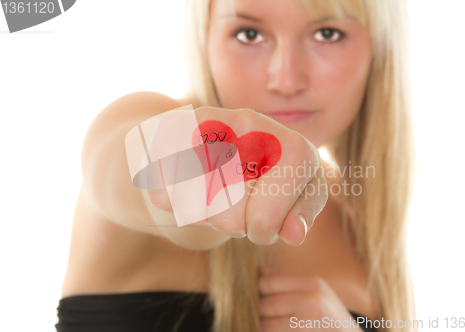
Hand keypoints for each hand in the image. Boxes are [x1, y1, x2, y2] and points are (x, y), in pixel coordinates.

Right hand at [147, 106, 327, 245]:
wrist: (223, 140)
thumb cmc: (268, 177)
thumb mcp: (298, 194)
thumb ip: (301, 213)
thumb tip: (294, 234)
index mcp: (293, 147)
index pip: (264, 221)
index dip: (262, 233)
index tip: (264, 222)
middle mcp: (254, 126)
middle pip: (228, 219)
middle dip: (234, 224)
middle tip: (239, 203)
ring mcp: (211, 122)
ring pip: (193, 209)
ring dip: (204, 213)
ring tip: (218, 191)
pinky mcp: (172, 128)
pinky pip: (162, 193)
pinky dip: (174, 200)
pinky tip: (191, 182)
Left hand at [258, 266, 363, 331]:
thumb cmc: (329, 315)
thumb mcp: (315, 292)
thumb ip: (286, 282)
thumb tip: (260, 271)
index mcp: (312, 284)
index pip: (267, 283)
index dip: (260, 291)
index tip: (264, 297)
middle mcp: (311, 303)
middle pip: (264, 305)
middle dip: (263, 312)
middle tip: (271, 315)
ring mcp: (306, 325)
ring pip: (266, 325)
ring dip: (267, 327)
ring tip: (279, 325)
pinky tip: (284, 331)